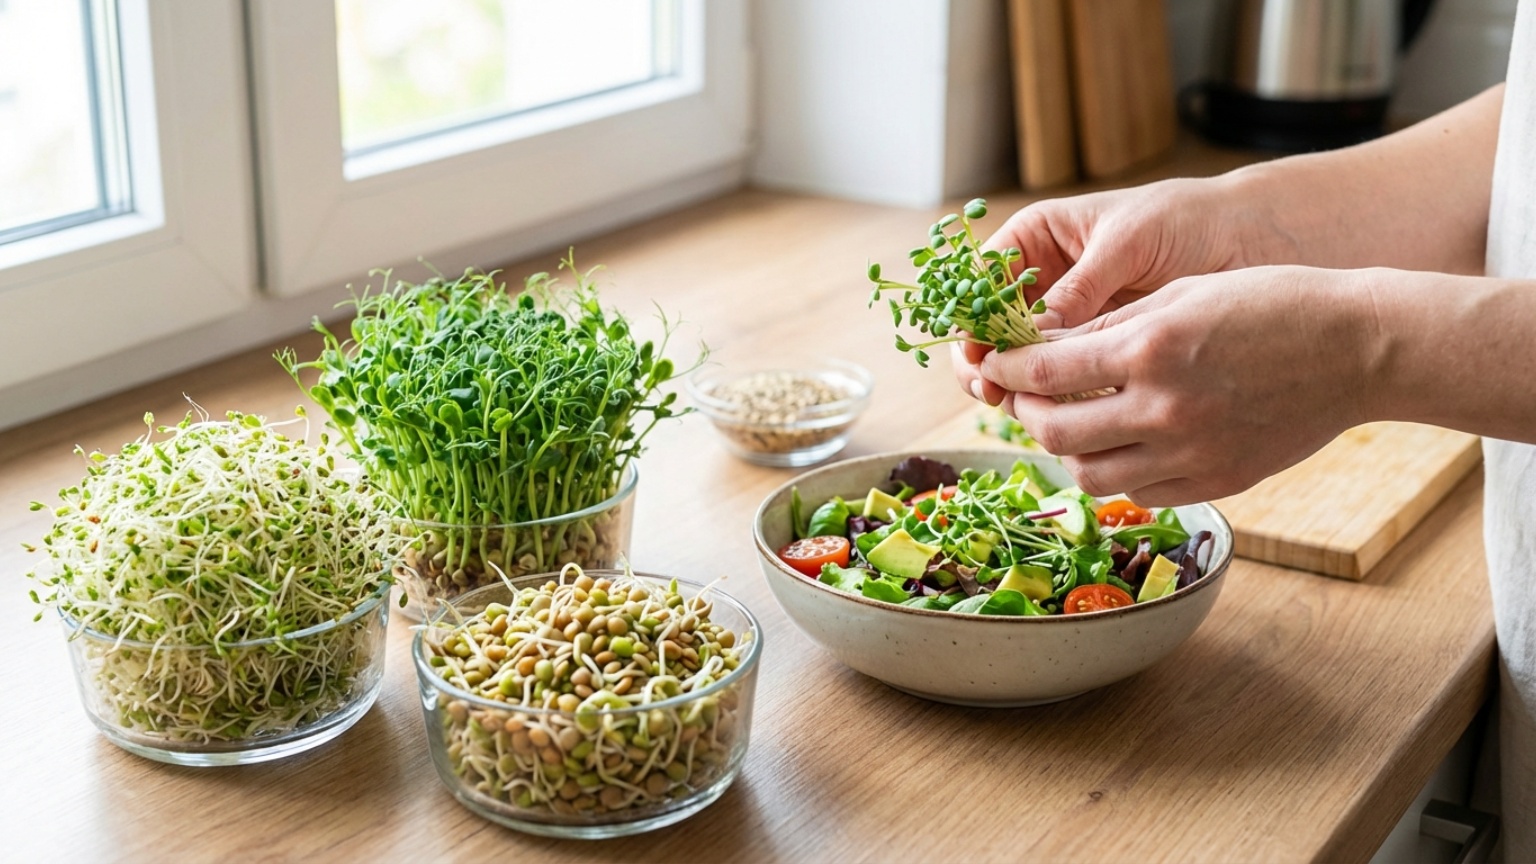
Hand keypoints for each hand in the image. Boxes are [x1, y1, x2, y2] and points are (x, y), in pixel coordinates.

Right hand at [952, 176, 1290, 406]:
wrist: (1249, 238)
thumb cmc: (1186, 219)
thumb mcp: (1127, 242)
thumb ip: (1080, 286)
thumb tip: (1035, 336)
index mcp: (1036, 238)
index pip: (981, 281)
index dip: (972, 318)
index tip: (976, 352)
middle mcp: (1042, 281)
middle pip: (989, 328)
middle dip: (985, 360)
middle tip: (990, 389)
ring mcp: (1066, 319)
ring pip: (1020, 360)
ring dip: (1014, 386)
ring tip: (1018, 407)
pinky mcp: (1095, 352)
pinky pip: (1061, 379)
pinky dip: (1054, 398)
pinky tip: (1058, 413)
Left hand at [978, 266, 1379, 505]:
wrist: (1357, 348)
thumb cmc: (1271, 304)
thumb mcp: (1181, 293)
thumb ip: (1110, 325)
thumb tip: (1046, 346)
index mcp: (1148, 350)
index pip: (1043, 374)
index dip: (1007, 371)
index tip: (998, 364)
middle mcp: (1163, 409)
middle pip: (1054, 432)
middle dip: (1027, 414)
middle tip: (1027, 398)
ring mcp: (1191, 454)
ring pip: (1090, 474)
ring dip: (1066, 451)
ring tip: (1070, 424)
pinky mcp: (1217, 482)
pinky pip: (1140, 493)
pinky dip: (1117, 472)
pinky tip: (1120, 445)